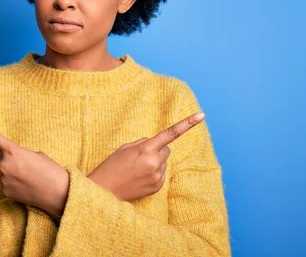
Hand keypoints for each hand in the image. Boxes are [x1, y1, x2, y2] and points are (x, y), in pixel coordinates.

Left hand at [0, 107, 69, 218]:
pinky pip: (6, 183)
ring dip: (14, 172)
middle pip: (0, 157)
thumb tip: (10, 162)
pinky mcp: (5, 192)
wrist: (58, 193)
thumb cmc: (50, 170)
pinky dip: (15, 184)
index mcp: (12, 150)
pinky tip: (28, 186)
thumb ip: (18, 154)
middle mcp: (4, 164)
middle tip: (28, 165)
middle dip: (10, 159)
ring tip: (31, 177)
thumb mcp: (36, 154)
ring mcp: (3, 179)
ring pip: (4, 170)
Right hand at [88, 112, 204, 201]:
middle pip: (166, 149)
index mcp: (146, 149)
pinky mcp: (157, 187)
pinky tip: (139, 177)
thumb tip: (157, 144)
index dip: (187, 124)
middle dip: (157, 149)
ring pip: (163, 162)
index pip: (170, 133)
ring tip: (137, 169)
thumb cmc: (112, 166)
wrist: (103, 191)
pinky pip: (161, 174)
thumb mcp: (125, 148)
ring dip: (154, 162)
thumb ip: (144, 143)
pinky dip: (153, 173)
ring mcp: (158, 176)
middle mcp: (155, 163)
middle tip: (139, 156)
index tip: (201, 115)